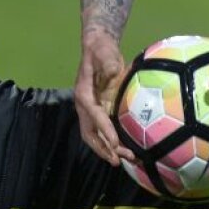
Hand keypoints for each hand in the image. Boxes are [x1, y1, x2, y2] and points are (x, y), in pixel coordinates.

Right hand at [74, 25, 134, 165]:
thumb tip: (113, 72)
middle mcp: (85, 106)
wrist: (98, 48)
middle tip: (119, 160)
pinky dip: (110, 141)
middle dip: (103, 148)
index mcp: (84, 94)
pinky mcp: (100, 109)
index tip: (115, 143)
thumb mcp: (104, 53)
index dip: (104, 130)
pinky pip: (103, 130)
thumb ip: (108, 62)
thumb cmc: (100, 50)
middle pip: (90, 133)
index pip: (94, 116)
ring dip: (107, 149)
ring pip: (95, 135)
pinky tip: (123, 150)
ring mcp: (91, 109)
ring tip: (124, 160)